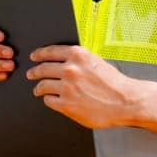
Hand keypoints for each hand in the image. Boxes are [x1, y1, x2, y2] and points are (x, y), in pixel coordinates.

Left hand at [27, 45, 145, 128]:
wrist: (125, 101)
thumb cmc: (114, 83)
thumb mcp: (96, 62)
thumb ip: (79, 60)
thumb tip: (63, 61)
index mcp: (78, 55)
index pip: (50, 52)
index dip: (39, 54)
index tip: (34, 56)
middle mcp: (70, 69)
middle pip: (42, 69)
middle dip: (34, 72)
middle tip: (31, 74)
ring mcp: (67, 88)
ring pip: (42, 86)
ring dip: (39, 88)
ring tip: (38, 90)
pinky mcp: (66, 104)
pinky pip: (49, 101)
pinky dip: (48, 100)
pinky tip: (51, 100)